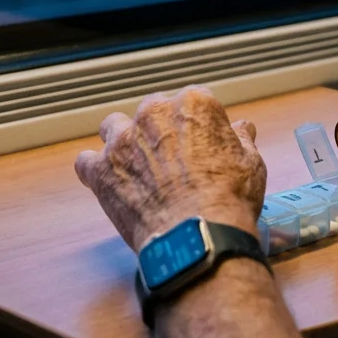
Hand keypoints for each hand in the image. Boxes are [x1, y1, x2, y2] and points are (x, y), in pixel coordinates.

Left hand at [75, 87, 266, 250]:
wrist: (197, 236)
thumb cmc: (228, 198)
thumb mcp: (251, 163)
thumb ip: (242, 139)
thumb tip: (243, 129)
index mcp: (193, 104)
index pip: (193, 101)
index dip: (198, 124)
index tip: (202, 143)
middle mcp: (154, 113)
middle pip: (152, 110)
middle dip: (160, 129)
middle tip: (171, 159)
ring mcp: (122, 140)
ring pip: (113, 127)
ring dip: (122, 141)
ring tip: (135, 166)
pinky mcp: (100, 169)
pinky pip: (86, 161)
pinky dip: (95, 169)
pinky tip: (108, 183)